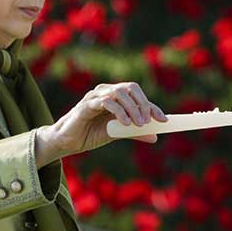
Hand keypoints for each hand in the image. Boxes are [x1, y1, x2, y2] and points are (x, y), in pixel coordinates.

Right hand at [42, 82, 166, 158]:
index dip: (152, 106)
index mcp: (114, 97)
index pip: (137, 95)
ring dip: (132, 108)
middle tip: (148, 121)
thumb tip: (155, 136)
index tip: (164, 120)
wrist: (67, 142)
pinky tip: (124, 124)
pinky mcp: (86, 105)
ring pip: (119, 93)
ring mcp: (95, 97)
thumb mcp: (116, 133)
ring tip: (138, 124)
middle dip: (143, 104)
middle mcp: (105, 92)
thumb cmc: (90, 134)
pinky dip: (119, 111)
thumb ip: (134, 132)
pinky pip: (105, 102)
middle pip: (130, 88)